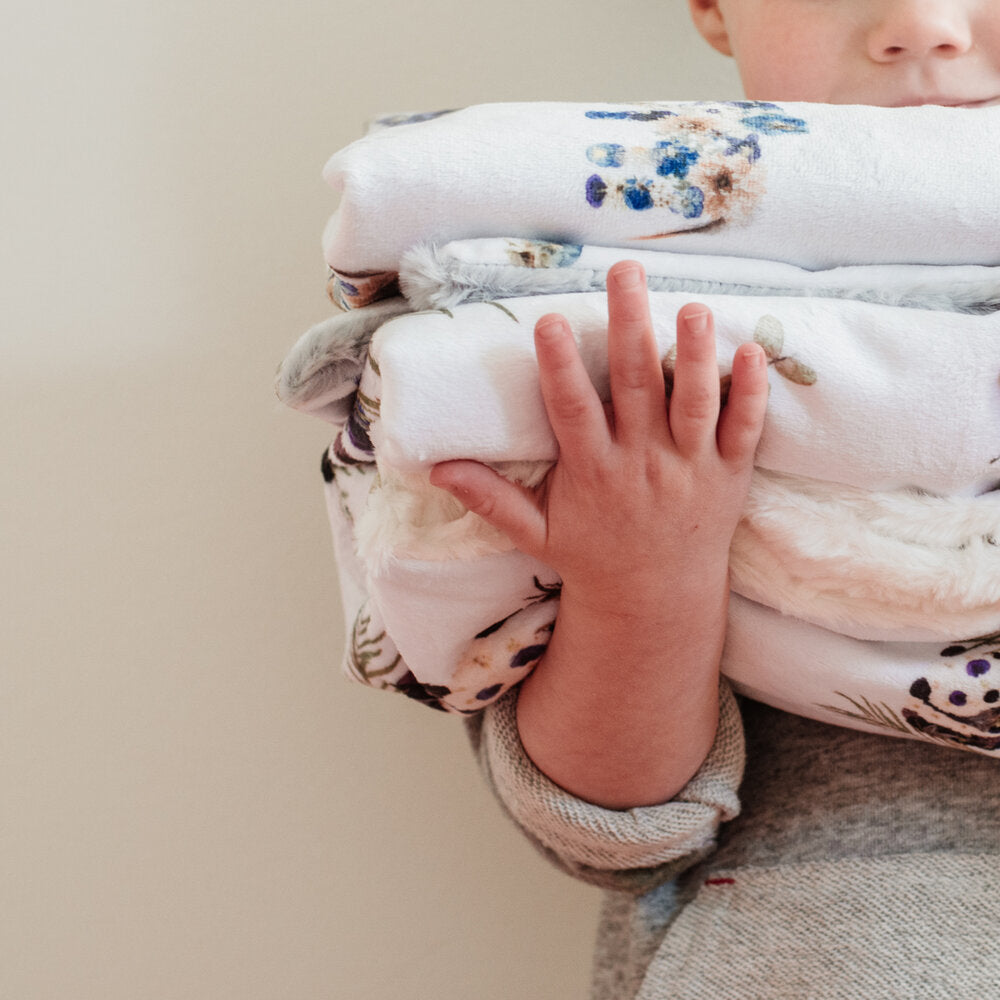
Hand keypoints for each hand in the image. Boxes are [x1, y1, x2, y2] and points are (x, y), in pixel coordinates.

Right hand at [430, 261, 768, 806]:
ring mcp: (691, 468)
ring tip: (693, 306)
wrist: (655, 600)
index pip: (574, 412)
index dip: (560, 368)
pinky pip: (745, 431)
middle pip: (639, 387)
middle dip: (630, 326)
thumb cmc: (591, 558)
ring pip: (697, 404)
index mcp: (595, 473)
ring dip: (696, 354)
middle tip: (625, 272)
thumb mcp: (535, 533)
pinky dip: (752, 393)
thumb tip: (436, 471)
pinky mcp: (729, 474)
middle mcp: (644, 465)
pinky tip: (754, 351)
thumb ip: (491, 498)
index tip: (548, 322)